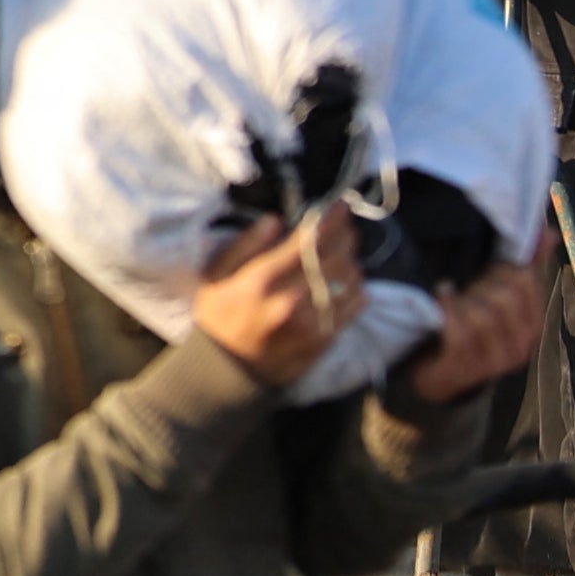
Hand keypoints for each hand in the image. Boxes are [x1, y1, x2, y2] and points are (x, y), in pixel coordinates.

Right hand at [189, 203, 361, 390]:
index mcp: (262, 279)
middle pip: (334, 259)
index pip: (307, 241)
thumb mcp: (216, 275)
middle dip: (345, 237)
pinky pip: (353, 308)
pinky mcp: (325, 339)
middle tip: (346, 225)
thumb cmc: (219, 316)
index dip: (329, 220)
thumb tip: (275, 220)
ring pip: (348, 281)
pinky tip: (351, 281)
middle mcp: (291, 299)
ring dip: (353, 262)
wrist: (229, 370)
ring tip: (346, 252)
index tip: (341, 205)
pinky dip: (358, 290)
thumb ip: (245, 246)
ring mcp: (312, 322)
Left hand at [400, 262, 539, 405]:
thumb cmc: (472, 326)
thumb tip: (548, 232)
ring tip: (452, 297)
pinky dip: (446, 310)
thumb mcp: (499, 295)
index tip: (486, 269)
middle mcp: (519, 344)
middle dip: (481, 284)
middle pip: (503, 297)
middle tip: (467, 287)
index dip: (501, 268)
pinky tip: (440, 298)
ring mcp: (494, 359)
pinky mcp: (466, 366)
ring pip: (481, 314)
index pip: (524, 282)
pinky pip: (457, 332)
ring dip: (460, 301)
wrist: (443, 374)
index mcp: (531, 324)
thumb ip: (525, 264)